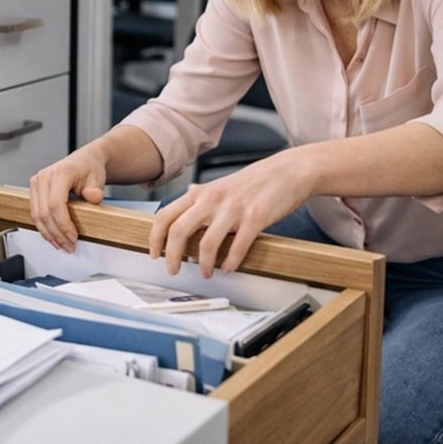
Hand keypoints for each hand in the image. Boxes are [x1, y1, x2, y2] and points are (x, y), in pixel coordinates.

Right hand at [29, 148, 107, 251]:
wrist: (84, 161)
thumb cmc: (89, 169)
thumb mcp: (97, 178)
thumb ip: (94, 190)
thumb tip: (94, 197)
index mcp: (59, 172)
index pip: (55, 204)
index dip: (63, 224)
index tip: (73, 237)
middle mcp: (44, 176)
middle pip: (44, 212)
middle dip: (56, 233)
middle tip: (69, 246)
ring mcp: (36, 183)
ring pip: (36, 215)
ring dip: (49, 234)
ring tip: (61, 245)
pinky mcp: (34, 190)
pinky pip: (35, 213)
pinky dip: (44, 227)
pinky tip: (53, 237)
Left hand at [149, 152, 310, 276]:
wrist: (288, 171)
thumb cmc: (254, 181)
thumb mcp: (221, 184)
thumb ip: (201, 194)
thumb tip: (186, 195)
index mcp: (200, 193)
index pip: (165, 216)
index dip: (155, 238)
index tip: (154, 253)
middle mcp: (212, 199)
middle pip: (178, 230)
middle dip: (172, 256)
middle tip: (173, 269)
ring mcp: (233, 208)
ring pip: (207, 243)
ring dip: (203, 265)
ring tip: (206, 273)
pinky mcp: (255, 218)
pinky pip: (237, 247)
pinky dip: (230, 263)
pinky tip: (228, 268)